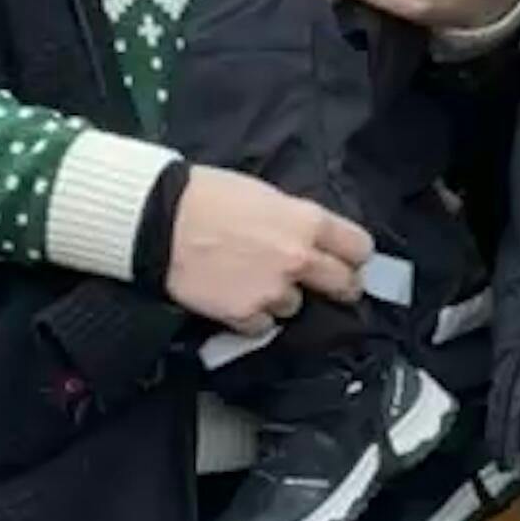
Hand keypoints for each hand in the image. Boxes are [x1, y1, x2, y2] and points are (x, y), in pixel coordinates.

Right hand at [161, 165, 370, 330]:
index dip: (354, 254)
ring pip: (295, 306)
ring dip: (282, 298)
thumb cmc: (206, 196)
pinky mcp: (246, 315)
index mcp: (307, 222)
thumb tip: (308, 236)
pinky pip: (262, 325)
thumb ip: (293, 219)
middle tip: (330, 286)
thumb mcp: (263, 195)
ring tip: (254, 282)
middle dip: (339, 286)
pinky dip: (252, 316)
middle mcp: (299, 259)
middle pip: (344, 284)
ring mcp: (274, 291)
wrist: (160, 220)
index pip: (359, 246)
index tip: (349, 259)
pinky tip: (235, 297)